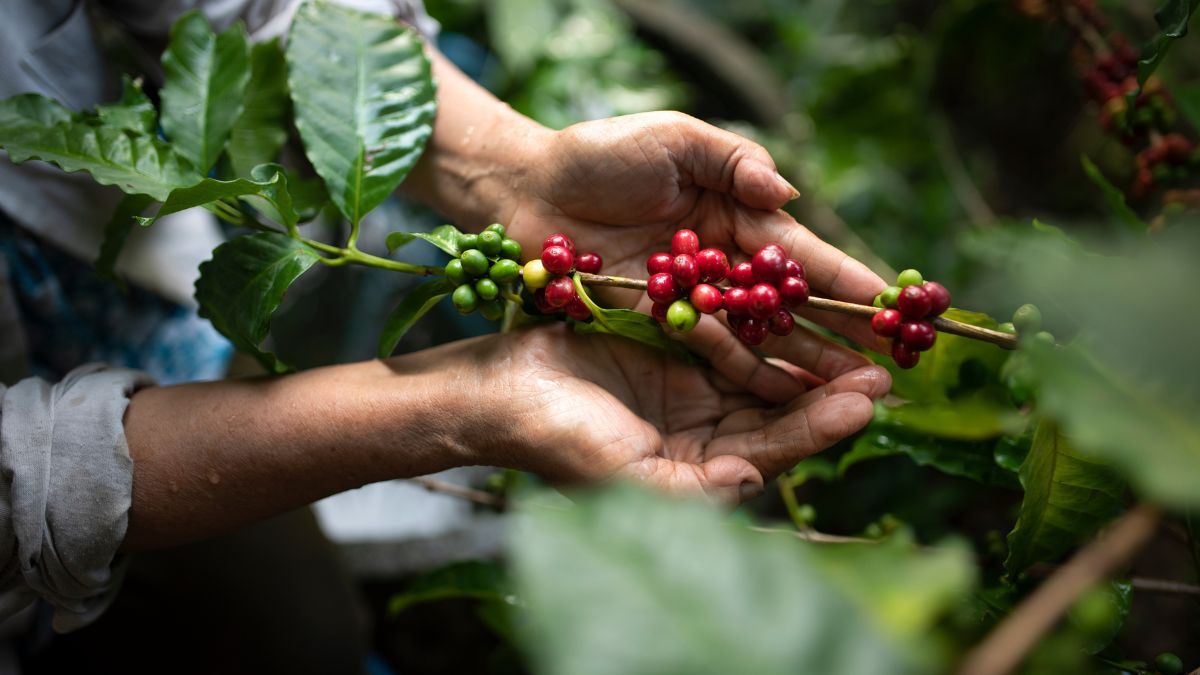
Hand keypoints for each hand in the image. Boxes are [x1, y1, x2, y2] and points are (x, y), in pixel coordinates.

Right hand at [465, 324, 889, 502]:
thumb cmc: (557, 441)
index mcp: (698, 471)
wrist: (499, 390)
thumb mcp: (626, 478)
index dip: (819, 427)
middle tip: (884, 369)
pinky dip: (762, 320)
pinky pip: (728, 332)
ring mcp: (689, 388)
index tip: (866, 402)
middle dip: (829, 391)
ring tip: (857, 333)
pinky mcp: (672, 344)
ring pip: (762, 371)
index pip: (772, 451)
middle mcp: (703, 433)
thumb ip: (695, 490)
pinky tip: (797, 300)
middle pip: (779, 412)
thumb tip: (757, 484)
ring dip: (807, 353)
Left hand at [501, 112, 887, 399]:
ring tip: (850, 398)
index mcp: (737, 216)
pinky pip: (709, 355)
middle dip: (840, 338)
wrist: (526, 190)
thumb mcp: (670, 138)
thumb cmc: (598, 155)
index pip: (802, 255)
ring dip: (804, 367)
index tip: (891, 307)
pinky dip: (747, 375)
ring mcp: (693, 302)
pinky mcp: (659, 327)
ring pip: (760, 339)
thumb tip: (786, 191)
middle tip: (887, 372)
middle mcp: (723, 265)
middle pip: (791, 308)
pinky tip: (784, 401)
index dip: (846, 280)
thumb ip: (731, 159)